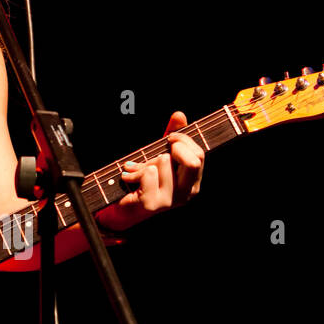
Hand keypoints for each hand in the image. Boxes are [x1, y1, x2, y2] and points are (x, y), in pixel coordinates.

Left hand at [97, 110, 204, 231]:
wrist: (123, 208)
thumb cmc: (145, 180)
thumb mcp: (160, 155)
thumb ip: (174, 136)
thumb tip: (179, 114)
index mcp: (193, 183)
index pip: (199, 155)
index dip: (184, 140)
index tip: (170, 137)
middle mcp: (186, 194)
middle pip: (193, 161)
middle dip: (174, 148)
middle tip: (161, 150)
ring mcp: (170, 201)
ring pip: (164, 162)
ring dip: (147, 161)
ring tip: (138, 170)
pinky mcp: (151, 204)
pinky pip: (148, 173)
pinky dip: (135, 171)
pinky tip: (129, 177)